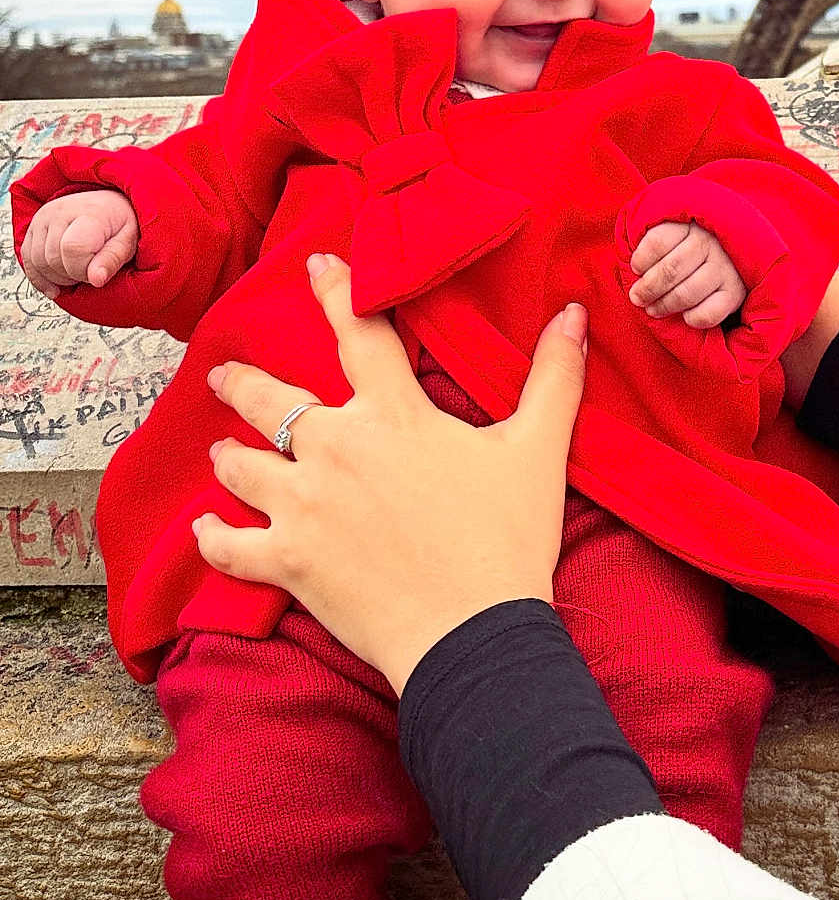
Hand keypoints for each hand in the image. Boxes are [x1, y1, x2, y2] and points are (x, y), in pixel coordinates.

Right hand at [19, 191, 139, 297]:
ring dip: (56, 277)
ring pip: (37, 261)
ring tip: (76, 272)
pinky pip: (26, 258)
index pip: (72, 249)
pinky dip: (38, 277)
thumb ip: (112, 260)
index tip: (97, 270)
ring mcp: (44, 218)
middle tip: (89, 271)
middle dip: (71, 275)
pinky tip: (54, 286)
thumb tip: (96, 279)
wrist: (109, 205)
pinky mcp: (34, 226)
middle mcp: (61, 211)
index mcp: (89, 212)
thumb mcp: (128, 241)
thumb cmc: (120, 223)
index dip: (83, 269)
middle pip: (52, 258)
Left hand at [193, 253, 587, 694]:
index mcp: (393, 414)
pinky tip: (204, 528)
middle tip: (221, 372)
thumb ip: (554, 377)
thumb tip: (574, 314)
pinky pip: (230, 546)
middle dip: (241, 382)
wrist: (472, 634)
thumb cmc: (507, 540)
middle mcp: (336, 449)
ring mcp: (304, 506)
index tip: (316, 265)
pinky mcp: (288, 562)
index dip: (336, 291)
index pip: (359, 334)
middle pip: (272, 400)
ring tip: (216, 449)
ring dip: (227, 455)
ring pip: (242, 466)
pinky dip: (213, 536)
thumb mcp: (538, 450)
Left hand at [627, 219, 745, 328]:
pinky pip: (708, 313)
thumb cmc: (694, 242)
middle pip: (670, 270)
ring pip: (686, 293)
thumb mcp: (678, 229)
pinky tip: (684, 315)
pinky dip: (692, 318)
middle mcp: (711, 243)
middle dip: (648, 288)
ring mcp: (726, 269)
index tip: (635, 269)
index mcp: (691, 224)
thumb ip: (655, 240)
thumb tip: (631, 266)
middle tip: (637, 297)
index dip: (641, 259)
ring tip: (652, 309)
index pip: (658, 241)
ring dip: (664, 305)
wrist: (737, 251)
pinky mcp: (735, 293)